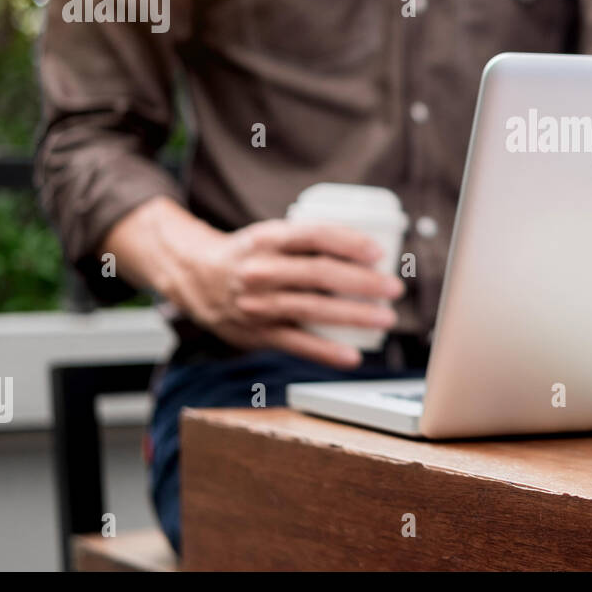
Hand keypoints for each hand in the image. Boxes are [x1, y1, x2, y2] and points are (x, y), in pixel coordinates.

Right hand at [103, 197, 402, 367]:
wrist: (197, 278)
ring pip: (311, 309)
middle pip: (318, 274)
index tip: (379, 252)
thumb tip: (372, 253)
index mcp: (268, 238)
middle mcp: (261, 270)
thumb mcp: (274, 236)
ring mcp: (258, 303)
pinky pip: (297, 344)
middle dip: (362, 282)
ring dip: (353, 315)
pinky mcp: (257, 333)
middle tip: (394, 288)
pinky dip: (326, 351)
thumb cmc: (251, 255)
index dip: (349, 242)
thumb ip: (311, 244)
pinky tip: (353, 355)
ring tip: (385, 318)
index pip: (314, 235)